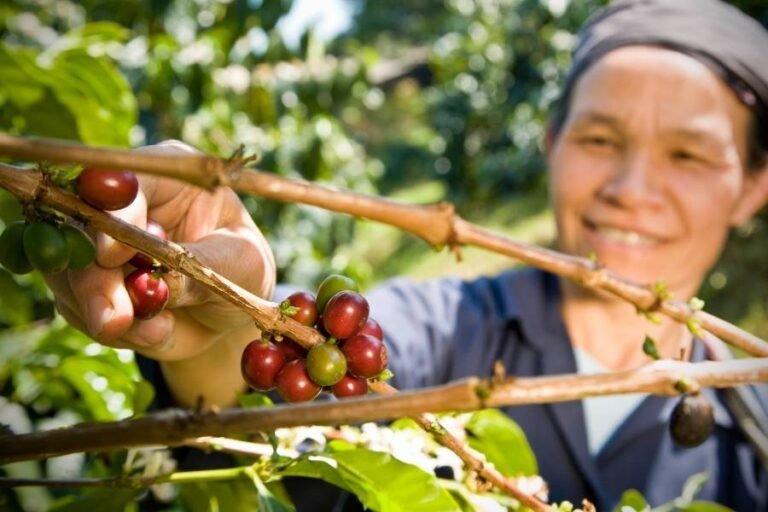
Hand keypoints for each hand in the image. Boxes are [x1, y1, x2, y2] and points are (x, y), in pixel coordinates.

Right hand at [46, 141, 275, 405]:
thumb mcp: (241, 262)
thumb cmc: (243, 269)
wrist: (229, 313)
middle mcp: (122, 204)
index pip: (123, 183)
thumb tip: (161, 280)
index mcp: (165, 179)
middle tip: (117, 319)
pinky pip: (76, 307)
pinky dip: (113, 330)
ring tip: (156, 333)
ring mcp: (97, 244)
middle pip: (80, 229)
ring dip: (102, 311)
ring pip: (69, 272)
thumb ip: (202, 266)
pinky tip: (156, 334)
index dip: (112, 215)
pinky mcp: (86, 283)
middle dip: (95, 279)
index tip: (114, 254)